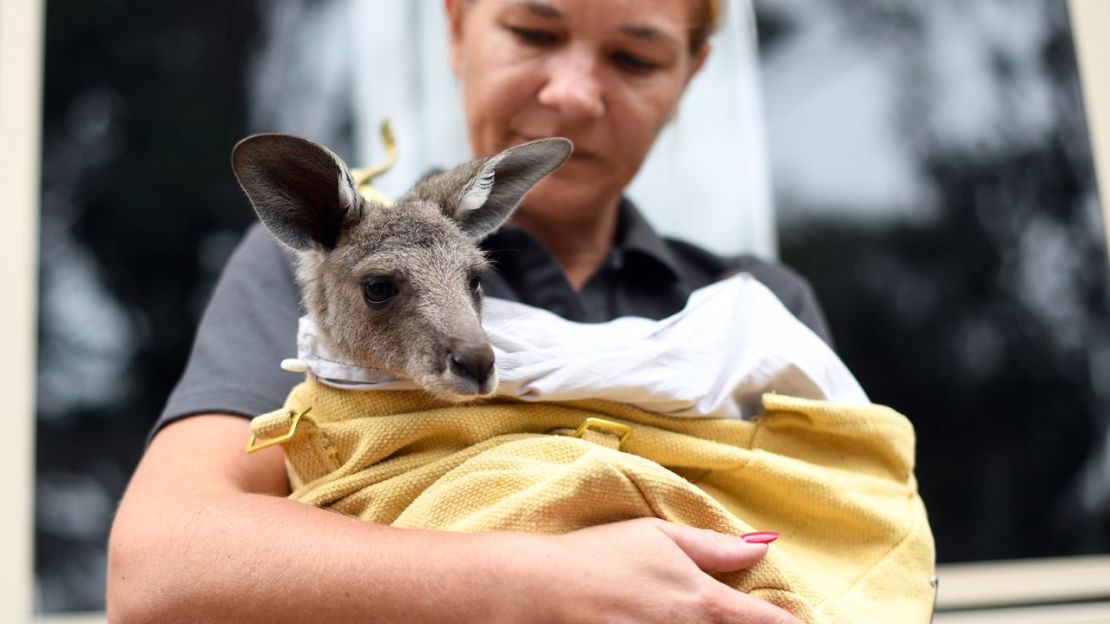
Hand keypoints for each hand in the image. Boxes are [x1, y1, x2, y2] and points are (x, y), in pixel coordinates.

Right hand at [514, 518, 801, 623]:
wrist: (541, 592)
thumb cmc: (598, 557)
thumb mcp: (657, 537)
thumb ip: (714, 546)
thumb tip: (762, 545)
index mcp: (704, 603)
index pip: (768, 623)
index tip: (801, 622)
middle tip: (729, 614)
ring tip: (686, 614)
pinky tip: (663, 621)